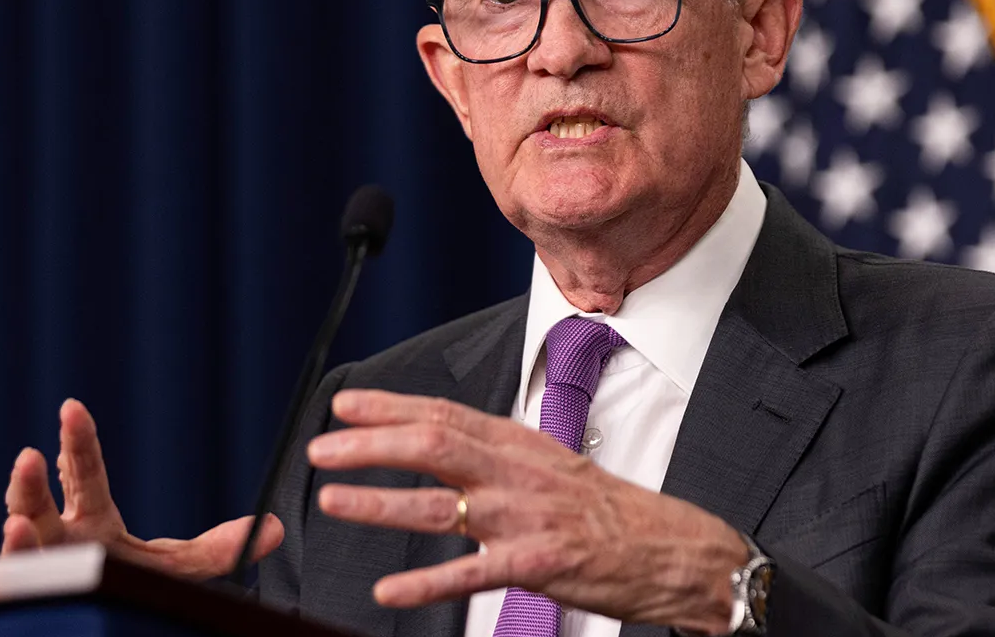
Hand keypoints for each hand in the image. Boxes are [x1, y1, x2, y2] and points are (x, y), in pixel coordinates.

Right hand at [2, 398, 284, 579]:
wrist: (104, 624)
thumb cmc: (129, 586)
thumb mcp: (178, 568)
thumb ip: (218, 550)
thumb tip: (276, 528)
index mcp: (92, 522)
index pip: (84, 475)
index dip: (78, 443)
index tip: (72, 407)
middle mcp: (59, 543)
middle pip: (37, 508)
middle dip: (31, 484)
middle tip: (30, 454)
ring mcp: (41, 574)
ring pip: (20, 554)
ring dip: (15, 540)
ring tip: (14, 523)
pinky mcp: (35, 602)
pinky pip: (21, 595)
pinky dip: (16, 580)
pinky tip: (14, 571)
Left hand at [306, 390, 747, 632]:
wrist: (670, 548)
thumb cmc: (608, 510)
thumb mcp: (551, 464)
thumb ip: (497, 455)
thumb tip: (443, 442)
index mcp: (519, 444)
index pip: (445, 414)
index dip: (391, 407)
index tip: (346, 405)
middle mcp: (517, 473)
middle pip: (434, 446)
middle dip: (372, 445)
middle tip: (323, 448)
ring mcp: (525, 517)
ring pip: (441, 506)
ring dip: (380, 503)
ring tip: (332, 501)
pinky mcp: (537, 562)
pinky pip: (471, 573)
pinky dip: (425, 583)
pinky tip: (388, 589)